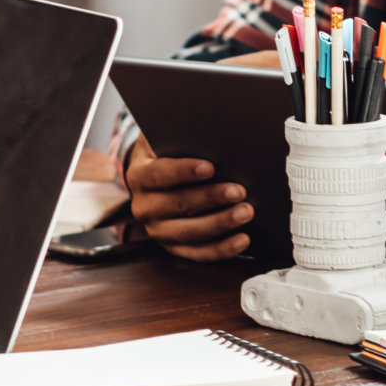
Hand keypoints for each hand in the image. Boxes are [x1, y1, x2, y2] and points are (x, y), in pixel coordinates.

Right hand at [124, 132, 252, 260]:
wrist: (153, 178)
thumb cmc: (167, 153)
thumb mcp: (164, 138)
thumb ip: (180, 136)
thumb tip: (210, 132)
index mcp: (139, 176)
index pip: (160, 174)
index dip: (184, 171)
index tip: (210, 167)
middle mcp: (144, 206)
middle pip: (178, 204)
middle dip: (211, 198)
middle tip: (239, 191)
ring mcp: (157, 230)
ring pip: (190, 232)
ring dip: (220, 223)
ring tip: (245, 212)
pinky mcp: (172, 247)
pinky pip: (197, 253)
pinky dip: (221, 249)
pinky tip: (242, 239)